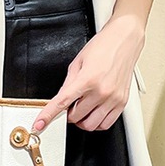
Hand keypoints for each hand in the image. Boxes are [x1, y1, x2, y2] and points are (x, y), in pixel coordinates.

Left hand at [32, 14, 144, 132]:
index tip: (40, 124)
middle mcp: (102, 92)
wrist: (124, 40)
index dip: (48, 116)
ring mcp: (113, 99)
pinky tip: (92, 113)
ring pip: (90, 125)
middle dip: (67, 113)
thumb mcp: (77, 62)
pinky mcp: (122, 102)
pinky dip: (96, 123)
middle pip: (75, 117)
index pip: (62, 103)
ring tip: (80, 109)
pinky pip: (106, 124)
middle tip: (69, 104)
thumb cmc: (103, 46)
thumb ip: (67, 84)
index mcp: (87, 80)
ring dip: (81, 120)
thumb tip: (59, 99)